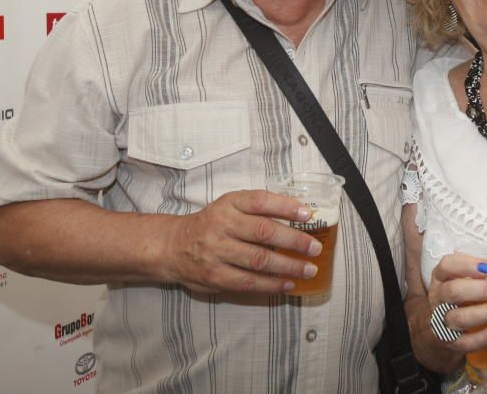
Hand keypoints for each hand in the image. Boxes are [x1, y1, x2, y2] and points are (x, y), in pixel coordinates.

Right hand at [162, 190, 321, 294]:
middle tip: (315, 248)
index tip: (307, 213)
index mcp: (229, 204)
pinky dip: (271, 285)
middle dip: (294, 241)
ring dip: (288, 266)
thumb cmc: (212, 224)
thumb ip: (259, 208)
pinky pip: (248, 282)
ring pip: (258, 260)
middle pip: (263, 232)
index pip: (259, 201)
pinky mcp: (215, 277)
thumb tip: (300, 213)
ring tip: (308, 269)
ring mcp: (217, 253)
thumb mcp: (230, 206)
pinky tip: (288, 283)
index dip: (285, 206)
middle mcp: (222, 226)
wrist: (172, 246)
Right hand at [427, 254, 486, 354]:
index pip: (448, 266)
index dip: (467, 266)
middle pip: (453, 292)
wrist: (439, 328)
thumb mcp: (469, 278)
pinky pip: (467, 342)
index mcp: (441, 276)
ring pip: (460, 318)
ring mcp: (441, 321)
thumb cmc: (460, 295)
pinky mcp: (450, 342)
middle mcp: (437, 297)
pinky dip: (486, 336)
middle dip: (482, 290)